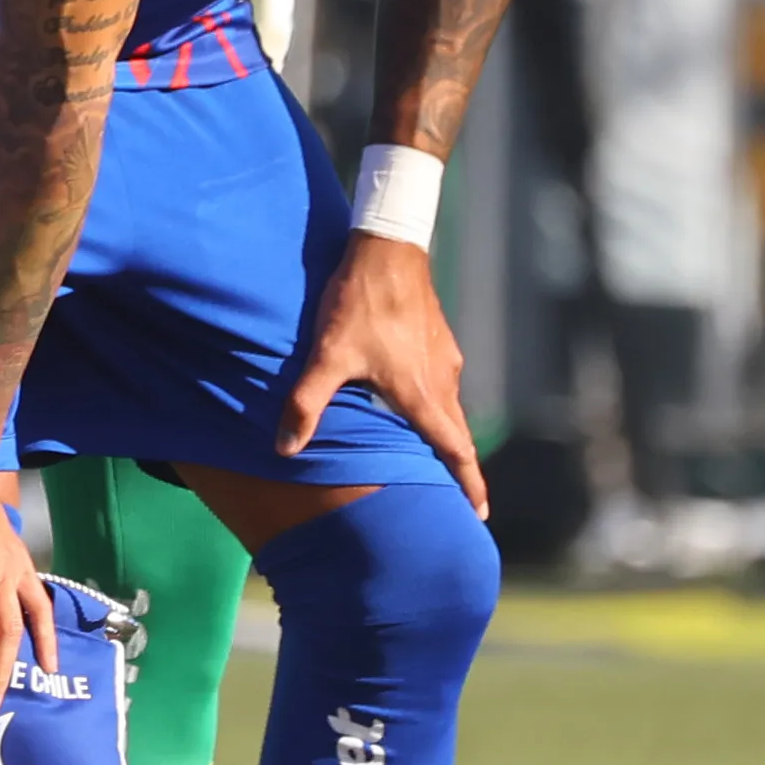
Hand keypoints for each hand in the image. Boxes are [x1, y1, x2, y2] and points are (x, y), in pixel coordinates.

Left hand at [277, 231, 486, 510]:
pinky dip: (433, 406)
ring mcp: (443, 358)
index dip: (468, 484)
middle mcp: (442, 380)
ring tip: (432, 458)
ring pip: (448, 408)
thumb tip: (285, 448)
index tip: (479, 515)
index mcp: (422, 393)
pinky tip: (412, 405)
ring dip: (444, 435)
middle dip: (457, 468)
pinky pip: (439, 384)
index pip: (455, 450)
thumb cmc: (358, 304)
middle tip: (459, 499)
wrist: (387, 249)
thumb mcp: (326, 356)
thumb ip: (306, 404)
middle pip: (456, 435)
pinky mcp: (436, 340)